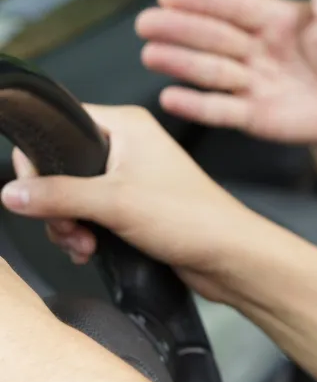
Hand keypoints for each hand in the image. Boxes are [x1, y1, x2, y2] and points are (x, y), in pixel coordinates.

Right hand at [0, 106, 265, 297]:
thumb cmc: (193, 218)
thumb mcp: (114, 203)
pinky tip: (90, 250)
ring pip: (72, 194)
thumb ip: (57, 195)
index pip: (59, 125)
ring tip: (83, 243)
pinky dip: (83, 233)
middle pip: (61, 165)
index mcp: (126, 124)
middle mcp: (129, 145)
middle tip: (67, 225)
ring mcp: (132, 176)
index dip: (40, 160)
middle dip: (54, 203)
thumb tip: (12, 192)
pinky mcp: (135, 205)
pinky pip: (90, 214)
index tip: (35, 191)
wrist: (230, 256)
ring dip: (68, 223)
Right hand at [137, 0, 316, 144]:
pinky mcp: (254, 115)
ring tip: (151, 54)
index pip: (233, 3)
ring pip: (211, 70)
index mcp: (272, 17)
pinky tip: (171, 97)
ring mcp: (251, 82)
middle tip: (147, 22)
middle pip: (213, 35)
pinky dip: (197, 106)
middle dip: (179, 28)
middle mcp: (254, 48)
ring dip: (180, 62)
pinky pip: (223, 111)